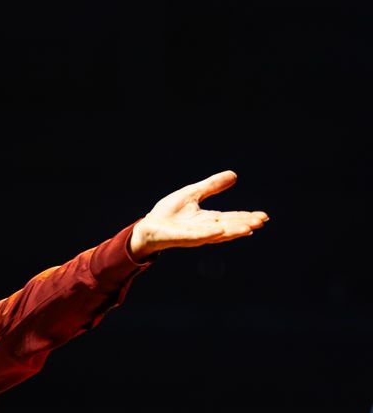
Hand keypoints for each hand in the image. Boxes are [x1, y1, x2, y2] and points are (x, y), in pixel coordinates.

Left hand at [130, 170, 268, 259]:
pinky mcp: (182, 237)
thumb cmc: (168, 213)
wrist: (148, 226)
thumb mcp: (193, 193)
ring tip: (249, 228)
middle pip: (229, 227)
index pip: (231, 218)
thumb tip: (234, 175)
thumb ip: (212, 186)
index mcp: (209, 220)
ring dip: (233, 231)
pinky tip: (220, 231)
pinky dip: (209, 234)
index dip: (247, 217)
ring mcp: (195, 235)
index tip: (263, 216)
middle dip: (245, 224)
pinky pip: (197, 236)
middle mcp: (205, 229)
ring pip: (218, 234)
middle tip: (262, 221)